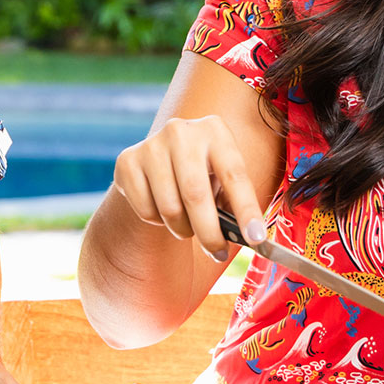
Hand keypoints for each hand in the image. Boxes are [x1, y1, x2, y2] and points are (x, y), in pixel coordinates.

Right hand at [110, 115, 265, 261]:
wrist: (159, 163)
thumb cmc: (204, 176)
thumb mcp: (223, 180)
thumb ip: (234, 204)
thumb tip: (248, 237)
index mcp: (215, 130)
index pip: (234, 174)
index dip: (246, 209)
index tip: (256, 239)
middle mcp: (181, 131)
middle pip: (195, 194)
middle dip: (209, 232)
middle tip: (218, 252)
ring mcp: (151, 145)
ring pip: (169, 207)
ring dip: (182, 229)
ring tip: (188, 226)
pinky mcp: (127, 162)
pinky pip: (146, 210)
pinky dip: (157, 222)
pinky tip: (162, 209)